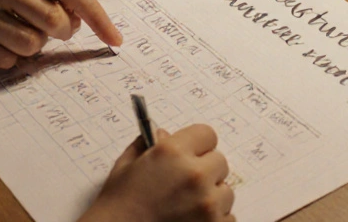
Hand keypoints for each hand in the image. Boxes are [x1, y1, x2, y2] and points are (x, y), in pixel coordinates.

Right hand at [0, 0, 122, 67]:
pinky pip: (8, 60)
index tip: (114, 37)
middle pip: (53, 20)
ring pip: (32, 44)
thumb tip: (84, 19)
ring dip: (32, 45)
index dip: (96, 14)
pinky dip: (9, 56)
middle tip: (53, 29)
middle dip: (62, 32)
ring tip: (15, 30)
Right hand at [82, 125, 234, 221]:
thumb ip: (149, 144)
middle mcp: (194, 174)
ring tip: (186, 206)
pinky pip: (228, 216)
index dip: (197, 144)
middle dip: (205, 170)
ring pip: (226, 191)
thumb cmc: (119, 205)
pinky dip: (215, 219)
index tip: (190, 154)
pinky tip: (191, 220)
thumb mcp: (126, 166)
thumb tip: (166, 135)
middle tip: (184, 184)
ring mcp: (207, 204)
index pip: (207, 134)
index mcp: (172, 152)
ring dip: (211, 196)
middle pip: (219, 161)